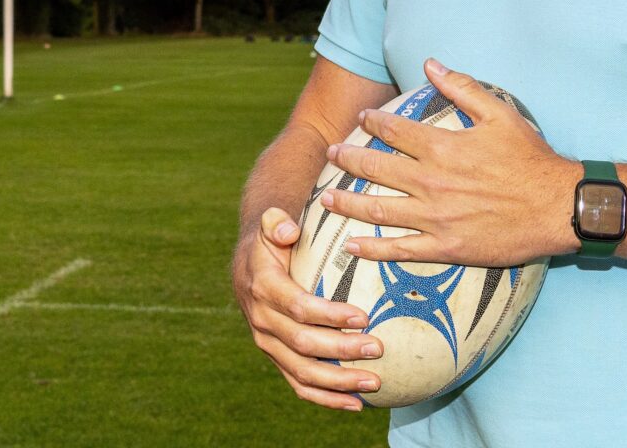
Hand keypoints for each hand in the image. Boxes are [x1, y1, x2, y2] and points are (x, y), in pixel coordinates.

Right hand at [231, 206, 383, 409]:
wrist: (249, 267)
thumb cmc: (273, 243)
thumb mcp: (269, 224)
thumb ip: (275, 221)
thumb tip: (289, 229)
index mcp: (263, 287)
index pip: (299, 307)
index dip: (330, 315)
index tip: (363, 317)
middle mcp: (262, 320)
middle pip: (304, 343)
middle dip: (342, 349)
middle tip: (378, 348)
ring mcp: (268, 344)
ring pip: (302, 371)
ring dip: (339, 381)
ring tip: (375, 382)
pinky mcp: (277, 359)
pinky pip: (299, 385)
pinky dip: (327, 399)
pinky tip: (357, 405)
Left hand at [322, 58, 581, 268]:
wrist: (558, 207)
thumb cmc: (531, 158)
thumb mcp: (500, 113)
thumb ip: (461, 87)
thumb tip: (430, 63)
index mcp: (442, 147)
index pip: (393, 131)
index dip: (372, 123)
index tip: (360, 120)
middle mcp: (432, 182)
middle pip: (376, 169)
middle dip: (347, 161)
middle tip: (330, 156)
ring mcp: (436, 217)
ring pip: (379, 210)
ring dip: (348, 205)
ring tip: (326, 200)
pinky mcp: (446, 247)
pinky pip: (401, 249)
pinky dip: (374, 249)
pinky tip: (352, 246)